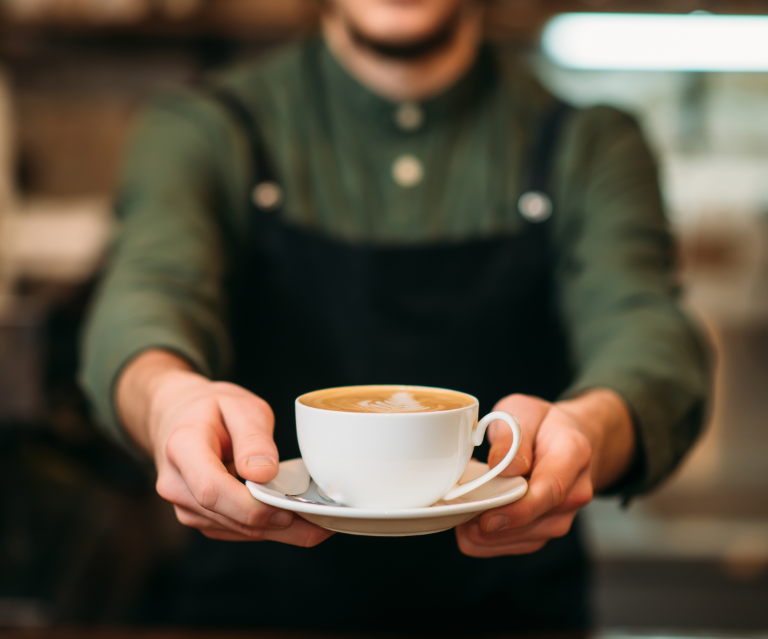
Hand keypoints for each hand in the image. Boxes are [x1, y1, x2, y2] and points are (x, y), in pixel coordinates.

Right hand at [117, 350, 333, 545]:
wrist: (179, 417)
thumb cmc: (212, 408)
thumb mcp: (239, 406)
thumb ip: (253, 438)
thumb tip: (264, 474)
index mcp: (182, 448)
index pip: (211, 489)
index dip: (251, 506)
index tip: (288, 508)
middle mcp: (177, 485)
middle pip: (227, 517)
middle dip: (277, 525)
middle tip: (323, 523)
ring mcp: (185, 506)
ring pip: (236, 530)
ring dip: (277, 531)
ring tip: (319, 523)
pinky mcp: (201, 518)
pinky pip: (237, 530)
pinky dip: (268, 528)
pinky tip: (298, 521)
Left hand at [455, 390, 633, 557]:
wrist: (568, 439)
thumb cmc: (542, 424)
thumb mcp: (523, 411)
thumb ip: (512, 436)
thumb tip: (502, 467)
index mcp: (573, 454)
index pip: (551, 490)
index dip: (518, 510)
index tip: (486, 519)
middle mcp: (575, 492)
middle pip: (534, 522)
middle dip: (490, 523)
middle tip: (455, 507)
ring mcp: (562, 516)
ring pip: (521, 540)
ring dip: (485, 533)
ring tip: (459, 507)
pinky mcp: (545, 530)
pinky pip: (514, 545)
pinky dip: (486, 538)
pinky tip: (467, 519)